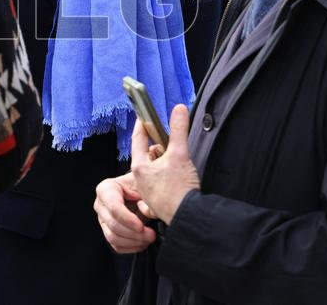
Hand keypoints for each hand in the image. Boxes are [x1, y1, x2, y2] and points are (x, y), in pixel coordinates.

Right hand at [94, 172, 156, 252]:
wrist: (142, 192)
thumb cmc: (142, 185)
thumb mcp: (144, 183)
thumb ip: (144, 192)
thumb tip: (143, 205)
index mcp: (106, 189)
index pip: (113, 208)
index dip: (127, 219)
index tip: (141, 226)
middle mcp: (100, 205)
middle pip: (113, 225)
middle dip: (134, 233)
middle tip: (151, 234)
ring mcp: (103, 220)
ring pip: (113, 238)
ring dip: (134, 241)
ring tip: (149, 238)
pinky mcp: (108, 232)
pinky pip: (117, 246)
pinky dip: (132, 247)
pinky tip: (144, 242)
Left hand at [130, 104, 200, 224]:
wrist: (188, 217)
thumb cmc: (179, 189)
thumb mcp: (180, 153)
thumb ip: (179, 130)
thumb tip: (179, 109)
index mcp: (140, 166)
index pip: (138, 139)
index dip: (141, 125)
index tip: (142, 116)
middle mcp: (140, 179)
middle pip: (148, 155)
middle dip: (161, 150)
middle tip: (173, 149)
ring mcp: (148, 192)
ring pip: (155, 170)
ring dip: (166, 165)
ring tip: (178, 169)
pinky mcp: (157, 202)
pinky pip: (161, 184)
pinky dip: (169, 179)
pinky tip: (178, 182)